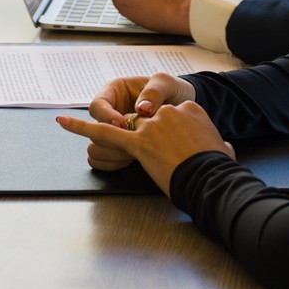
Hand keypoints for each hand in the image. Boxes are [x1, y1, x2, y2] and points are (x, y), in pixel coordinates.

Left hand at [56, 76, 232, 192]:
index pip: (172, 116)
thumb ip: (220, 144)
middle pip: (150, 121)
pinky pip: (103, 133)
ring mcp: (151, 127)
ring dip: (127, 137)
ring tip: (140, 149)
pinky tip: (64, 123)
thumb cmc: (219, 168)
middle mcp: (168, 114)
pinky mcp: (137, 143)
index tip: (180, 146)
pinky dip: (81, 128)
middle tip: (165, 155)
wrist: (212, 178)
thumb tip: (225, 148)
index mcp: (189, 110)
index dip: (173, 133)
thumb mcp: (223, 149)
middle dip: (153, 138)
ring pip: (129, 127)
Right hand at [65, 73, 195, 168]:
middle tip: (131, 144)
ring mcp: (113, 132)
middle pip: (94, 130)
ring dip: (113, 154)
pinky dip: (114, 164)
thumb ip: (155, 91)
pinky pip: (102, 160)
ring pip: (96, 147)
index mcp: (115, 92)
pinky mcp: (118, 148)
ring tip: (135, 155)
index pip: (97, 106)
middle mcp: (110, 112)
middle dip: (111, 140)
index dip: (106, 117)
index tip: (123, 125)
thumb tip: (141, 108)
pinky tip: (133, 162)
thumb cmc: (173, 92)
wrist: (185, 112)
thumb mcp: (167, 84)